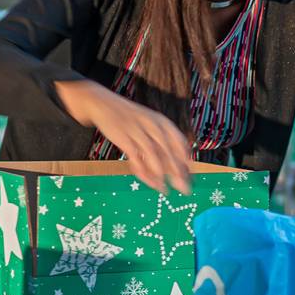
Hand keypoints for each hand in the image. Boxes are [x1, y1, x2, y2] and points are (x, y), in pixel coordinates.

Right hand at [55, 80, 191, 194]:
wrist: (103, 104)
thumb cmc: (130, 119)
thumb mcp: (149, 125)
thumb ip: (160, 142)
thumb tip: (175, 165)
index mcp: (161, 121)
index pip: (180, 142)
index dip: (187, 160)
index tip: (191, 175)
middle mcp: (152, 125)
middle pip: (169, 151)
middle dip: (178, 172)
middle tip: (185, 189)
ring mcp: (138, 131)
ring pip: (153, 156)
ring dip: (161, 175)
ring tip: (165, 190)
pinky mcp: (123, 138)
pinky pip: (136, 159)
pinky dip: (144, 173)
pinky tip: (150, 183)